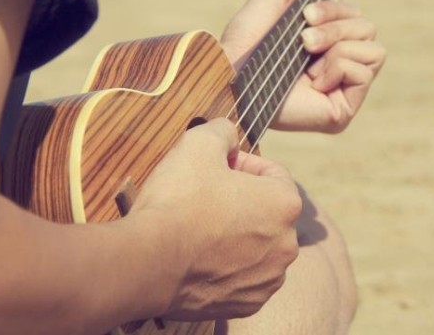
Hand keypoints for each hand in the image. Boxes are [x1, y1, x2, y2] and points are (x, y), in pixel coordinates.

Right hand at [132, 119, 301, 319]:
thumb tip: (228, 131)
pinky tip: (200, 256)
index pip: (273, 173)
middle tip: (206, 195)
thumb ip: (222, 131)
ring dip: (236, 234)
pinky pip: (243, 276)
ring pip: (257, 245)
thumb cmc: (176, 202)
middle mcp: (287, 245)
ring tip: (201, 227)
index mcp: (285, 204)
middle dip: (241, 200)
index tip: (218, 166)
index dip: (243, 163)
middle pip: (267, 211)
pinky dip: (227, 266)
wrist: (146, 262)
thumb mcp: (198, 144)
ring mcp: (268, 278)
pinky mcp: (247, 304)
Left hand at [221, 0, 386, 133]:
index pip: (356, 15)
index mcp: (325, 41)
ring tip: (307, 62)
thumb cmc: (245, 42)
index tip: (305, 15)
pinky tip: (314, 82)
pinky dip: (338, 69)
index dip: (335, 9)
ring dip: (337, 46)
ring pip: (374, 49)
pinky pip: (366, 72)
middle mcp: (337, 64)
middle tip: (304, 39)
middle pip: (367, 27)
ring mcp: (342, 89)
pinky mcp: (344, 110)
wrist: (232, 80)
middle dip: (335, 28)